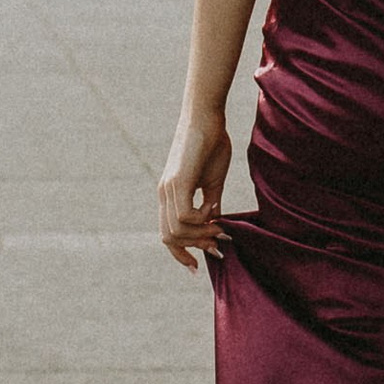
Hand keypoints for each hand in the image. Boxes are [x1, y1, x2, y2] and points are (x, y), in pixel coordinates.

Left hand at [158, 107, 231, 269]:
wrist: (207, 117)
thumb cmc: (212, 145)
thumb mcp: (213, 182)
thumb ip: (212, 205)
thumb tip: (218, 227)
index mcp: (170, 195)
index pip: (167, 234)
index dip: (180, 254)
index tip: (197, 266)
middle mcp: (164, 194)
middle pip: (169, 238)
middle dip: (194, 246)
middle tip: (218, 242)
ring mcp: (168, 189)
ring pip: (176, 231)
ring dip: (201, 234)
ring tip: (219, 225)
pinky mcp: (177, 182)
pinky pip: (184, 217)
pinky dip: (201, 220)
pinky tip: (213, 207)